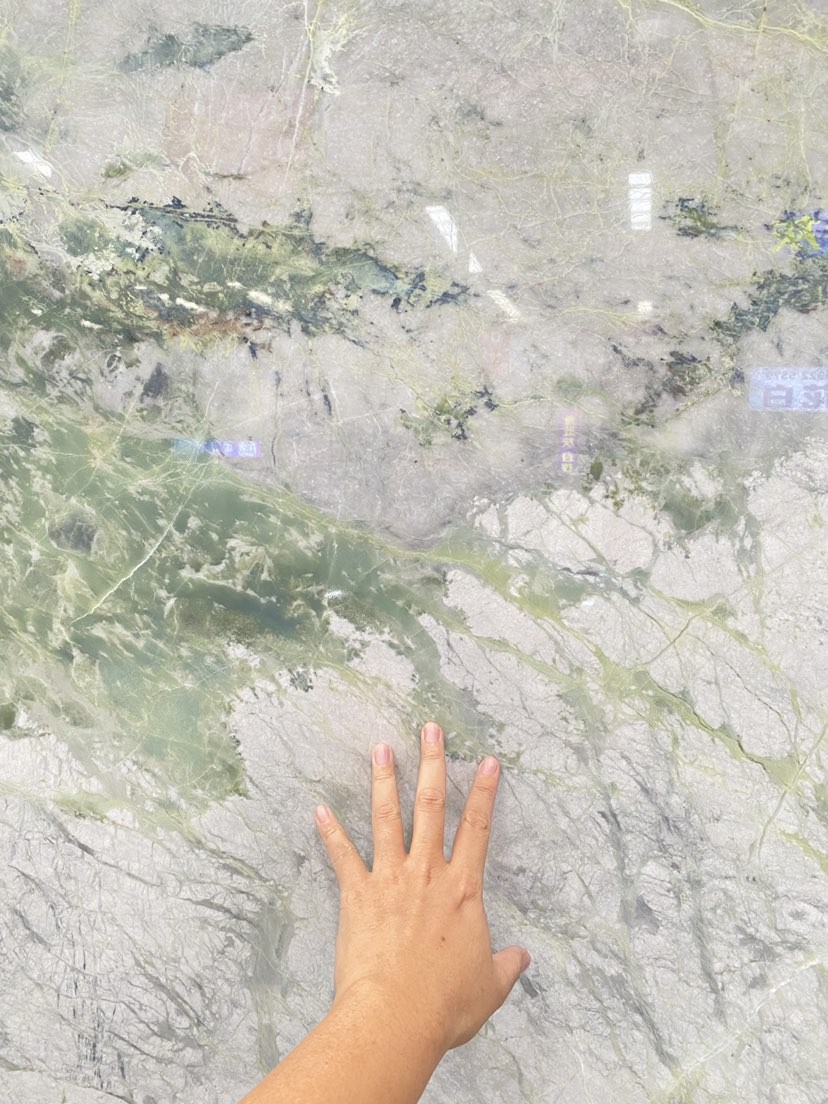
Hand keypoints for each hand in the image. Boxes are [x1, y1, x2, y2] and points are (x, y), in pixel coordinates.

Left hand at [314, 721, 530, 1056]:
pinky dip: (330, 832)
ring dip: (384, 781)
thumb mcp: (489, 987)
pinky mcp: (358, 895)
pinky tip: (320, 809)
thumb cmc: (444, 1004)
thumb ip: (506, 966)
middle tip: (430, 729)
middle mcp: (428, 873)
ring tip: (381, 748)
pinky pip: (343, 856)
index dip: (485, 793)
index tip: (489, 762)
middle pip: (432, 807)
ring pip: (388, 818)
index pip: (479, 829)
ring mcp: (390, 879)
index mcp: (463, 891)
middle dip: (433, 764)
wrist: (396, 1016)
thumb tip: (522, 957)